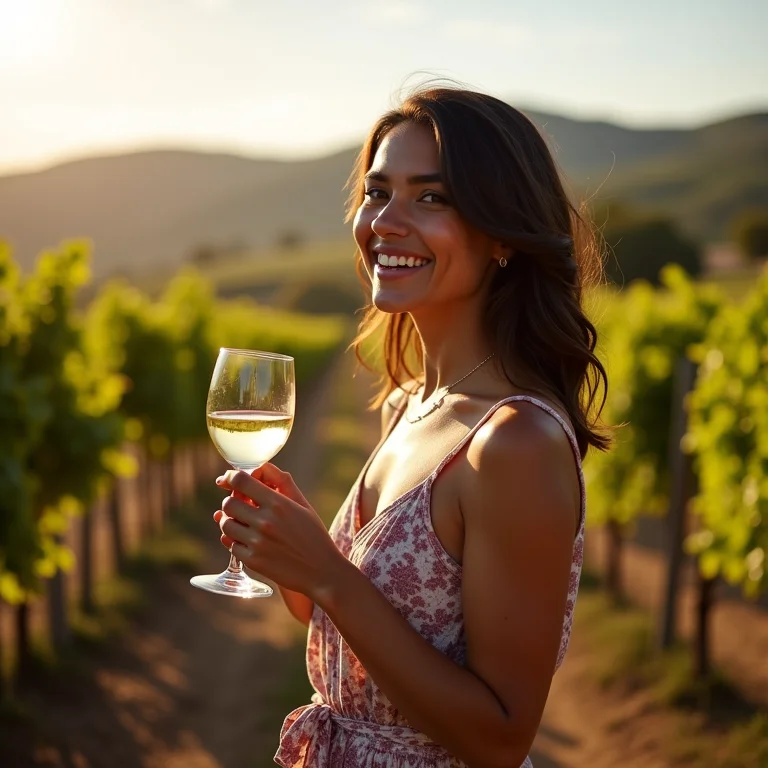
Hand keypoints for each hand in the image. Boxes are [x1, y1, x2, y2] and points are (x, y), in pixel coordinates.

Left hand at [214, 463, 347, 599]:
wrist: (321, 571)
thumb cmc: (313, 534)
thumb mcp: (302, 504)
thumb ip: (282, 482)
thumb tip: (260, 468)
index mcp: (278, 503)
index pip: (241, 481)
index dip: (230, 477)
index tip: (228, 479)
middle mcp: (265, 521)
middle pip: (229, 503)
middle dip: (232, 501)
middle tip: (242, 506)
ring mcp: (257, 542)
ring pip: (225, 524)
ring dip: (230, 521)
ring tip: (243, 524)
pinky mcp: (253, 561)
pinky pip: (231, 545)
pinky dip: (235, 541)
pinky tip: (248, 540)